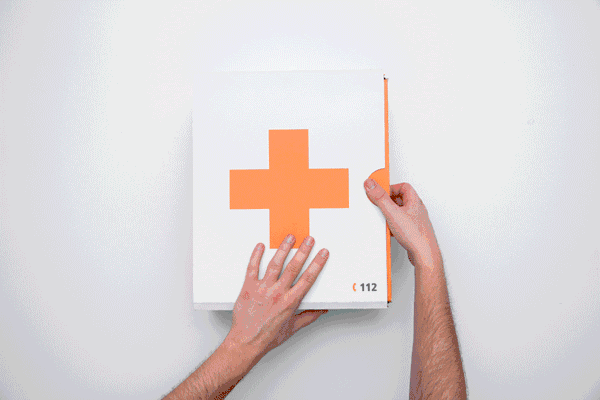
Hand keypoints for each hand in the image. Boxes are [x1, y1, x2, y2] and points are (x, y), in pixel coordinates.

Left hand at [224, 234, 328, 362]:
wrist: (246, 342)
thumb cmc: (268, 337)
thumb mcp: (292, 328)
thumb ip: (308, 317)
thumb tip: (321, 310)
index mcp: (290, 302)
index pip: (308, 279)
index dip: (317, 264)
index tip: (322, 253)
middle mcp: (278, 293)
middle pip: (293, 267)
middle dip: (303, 251)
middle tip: (309, 239)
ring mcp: (262, 289)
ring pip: (275, 264)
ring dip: (283, 249)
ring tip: (289, 237)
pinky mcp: (248, 288)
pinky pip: (252, 268)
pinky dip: (256, 256)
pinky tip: (260, 246)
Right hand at [364, 178, 441, 267]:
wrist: (424, 254)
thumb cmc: (416, 234)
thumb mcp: (392, 213)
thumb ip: (380, 198)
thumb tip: (371, 184)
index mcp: (414, 201)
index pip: (403, 186)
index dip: (390, 187)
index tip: (380, 192)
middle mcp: (416, 209)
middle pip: (400, 198)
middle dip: (388, 201)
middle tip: (380, 204)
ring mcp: (415, 220)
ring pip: (400, 212)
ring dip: (390, 214)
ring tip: (385, 218)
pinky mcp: (412, 230)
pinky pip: (400, 223)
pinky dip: (393, 225)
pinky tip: (389, 230)